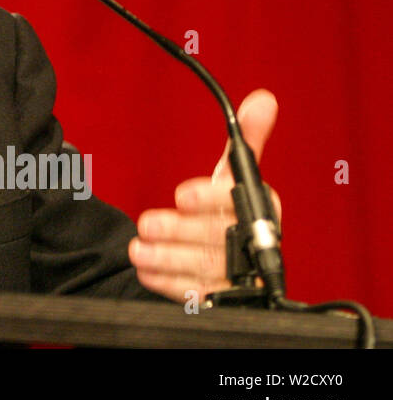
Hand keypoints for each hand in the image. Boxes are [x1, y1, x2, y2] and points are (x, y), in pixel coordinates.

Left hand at [128, 88, 281, 302]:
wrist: (234, 260)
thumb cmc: (228, 210)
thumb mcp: (232, 175)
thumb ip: (246, 139)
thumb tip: (263, 99)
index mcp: (261, 210)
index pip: (236, 204)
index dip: (208, 199)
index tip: (180, 194)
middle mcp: (254, 244)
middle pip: (218, 239)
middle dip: (178, 231)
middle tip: (146, 223)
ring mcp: (240, 276)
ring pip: (205, 269)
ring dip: (167, 259)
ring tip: (137, 249)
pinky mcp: (223, 300)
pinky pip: (197, 295)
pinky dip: (168, 283)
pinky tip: (145, 271)